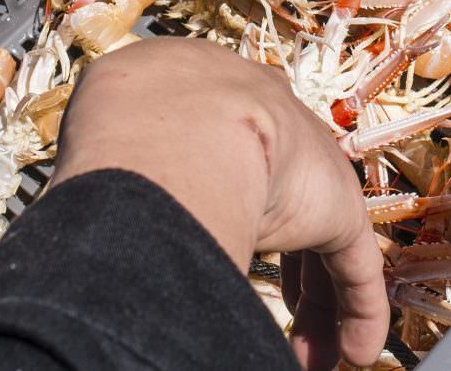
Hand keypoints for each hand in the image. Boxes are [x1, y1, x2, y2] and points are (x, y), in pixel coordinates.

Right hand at [49, 38, 388, 370]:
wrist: (169, 117)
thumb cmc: (124, 125)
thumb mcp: (119, 129)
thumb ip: (128, 162)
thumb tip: (93, 215)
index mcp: (218, 104)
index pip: (241, 160)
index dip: (235, 206)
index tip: (226, 236)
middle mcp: (270, 129)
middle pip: (287, 207)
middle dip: (285, 270)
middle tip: (272, 313)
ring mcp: (306, 166)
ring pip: (323, 247)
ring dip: (315, 310)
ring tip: (308, 357)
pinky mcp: (337, 206)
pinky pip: (355, 268)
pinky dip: (356, 314)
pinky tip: (354, 353)